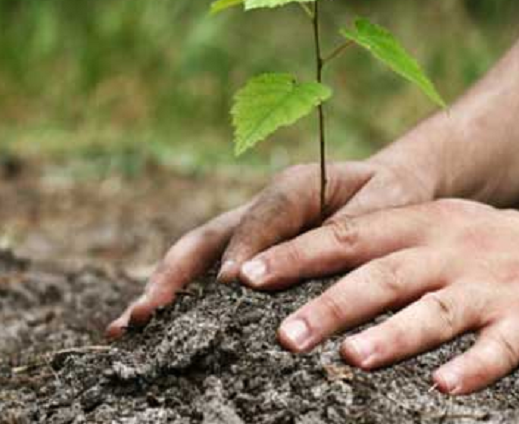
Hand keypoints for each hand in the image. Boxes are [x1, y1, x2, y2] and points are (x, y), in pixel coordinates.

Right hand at [106, 158, 434, 337]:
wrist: (392, 186)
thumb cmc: (391, 196)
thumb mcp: (386, 203)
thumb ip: (351, 228)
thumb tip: (311, 263)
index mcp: (296, 186)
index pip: (265, 216)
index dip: (246, 248)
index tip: (231, 285)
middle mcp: (262, 208)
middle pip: (208, 238)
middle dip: (175, 276)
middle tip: (145, 315)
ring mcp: (248, 232)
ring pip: (196, 258)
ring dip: (162, 291)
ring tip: (126, 330)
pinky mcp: (248, 254)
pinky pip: (207, 275)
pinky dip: (178, 301)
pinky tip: (151, 333)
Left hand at [238, 198, 518, 393]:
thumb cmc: (505, 250)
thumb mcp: (448, 229)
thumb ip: (390, 245)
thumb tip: (311, 273)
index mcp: (428, 224)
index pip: (352, 235)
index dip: (299, 254)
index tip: (246, 275)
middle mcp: (456, 251)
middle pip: (386, 274)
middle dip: (333, 303)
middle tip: (283, 334)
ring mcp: (495, 287)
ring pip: (437, 310)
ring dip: (395, 335)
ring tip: (353, 359)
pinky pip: (500, 348)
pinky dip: (473, 368)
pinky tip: (445, 389)